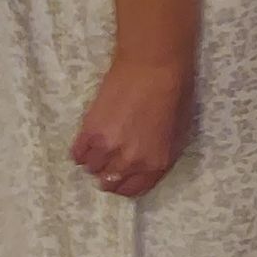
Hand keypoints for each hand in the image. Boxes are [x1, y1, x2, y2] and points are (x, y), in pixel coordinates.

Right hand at [70, 56, 192, 199]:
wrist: (154, 66)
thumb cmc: (175, 93)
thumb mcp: (179, 133)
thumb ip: (160, 155)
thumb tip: (144, 166)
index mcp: (155, 164)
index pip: (132, 191)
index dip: (124, 185)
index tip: (120, 178)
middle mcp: (130, 162)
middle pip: (108, 182)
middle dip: (108, 174)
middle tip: (108, 160)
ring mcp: (107, 147)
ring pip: (91, 168)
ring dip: (94, 160)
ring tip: (100, 145)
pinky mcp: (89, 131)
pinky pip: (77, 154)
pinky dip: (81, 151)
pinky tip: (88, 140)